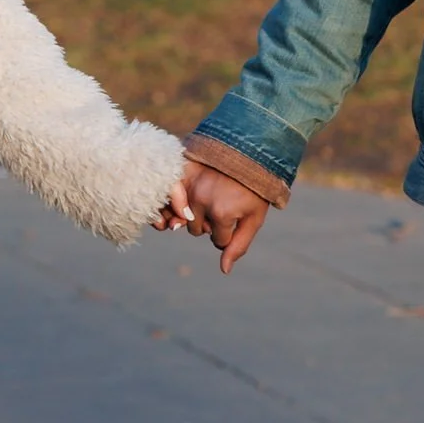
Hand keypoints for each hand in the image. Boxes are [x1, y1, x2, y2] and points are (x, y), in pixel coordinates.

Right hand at [172, 160, 271, 274]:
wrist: (251, 152)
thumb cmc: (254, 189)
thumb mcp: (254, 219)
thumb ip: (239, 245)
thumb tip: (224, 270)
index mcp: (222, 213)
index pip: (218, 241)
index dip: (228, 234)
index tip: (238, 217)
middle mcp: (202, 200)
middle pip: (197, 230)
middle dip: (209, 224)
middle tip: (223, 206)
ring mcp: (189, 185)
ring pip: (183, 216)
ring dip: (194, 213)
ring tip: (209, 200)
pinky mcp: (181, 173)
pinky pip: (169, 198)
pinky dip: (172, 204)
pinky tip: (177, 207)